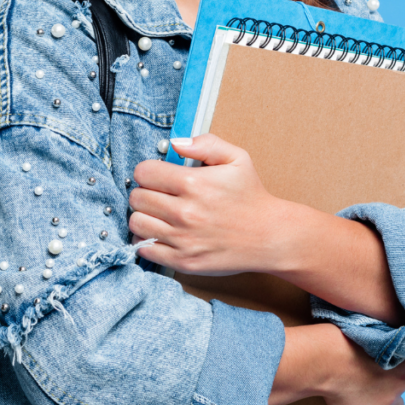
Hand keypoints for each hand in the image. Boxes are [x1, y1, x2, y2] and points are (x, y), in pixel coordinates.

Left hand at [128, 133, 289, 273]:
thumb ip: (206, 144)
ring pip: (136, 223)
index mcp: (194, 183)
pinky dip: (147, 240)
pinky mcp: (182, 261)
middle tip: (159, 195)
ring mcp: (182, 239)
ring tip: (159, 214)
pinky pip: (145, 249)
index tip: (158, 175)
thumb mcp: (238, 159)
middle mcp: (185, 212)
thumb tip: (175, 143)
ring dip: (144, 216)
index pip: (144, 173)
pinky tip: (162, 233)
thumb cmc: (251, 196)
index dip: (148, 171)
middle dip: (144, 192)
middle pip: (137, 198)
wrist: (268, 235)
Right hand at [270, 324, 404, 404]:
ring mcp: (389, 402)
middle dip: (390, 384)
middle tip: (370, 377)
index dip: (397, 365)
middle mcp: (401, 380)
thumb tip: (387, 322)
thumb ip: (383, 332)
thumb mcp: (369, 328)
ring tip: (366, 396)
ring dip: (387, 403)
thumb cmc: (344, 339)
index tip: (384, 362)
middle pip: (401, 386)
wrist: (330, 360)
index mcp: (402, 358)